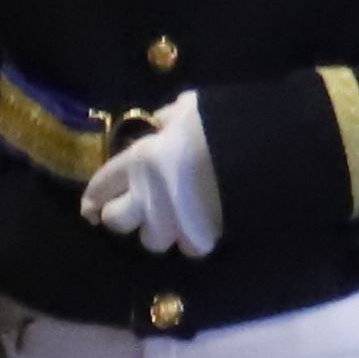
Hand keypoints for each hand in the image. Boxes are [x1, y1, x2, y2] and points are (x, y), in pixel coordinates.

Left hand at [79, 95, 224, 256]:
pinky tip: (202, 229)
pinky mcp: (201, 239)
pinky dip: (193, 241)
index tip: (91, 208)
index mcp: (141, 161)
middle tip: (140, 210)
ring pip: (152, 240)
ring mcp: (174, 222)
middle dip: (126, 217)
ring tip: (175, 221)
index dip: (93, 199)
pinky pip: (188, 248)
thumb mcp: (191, 109)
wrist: (267, 153)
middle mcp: (149, 197)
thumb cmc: (224, 124)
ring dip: (160, 231)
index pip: (101, 186)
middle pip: (118, 222)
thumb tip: (160, 122)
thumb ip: (168, 118)